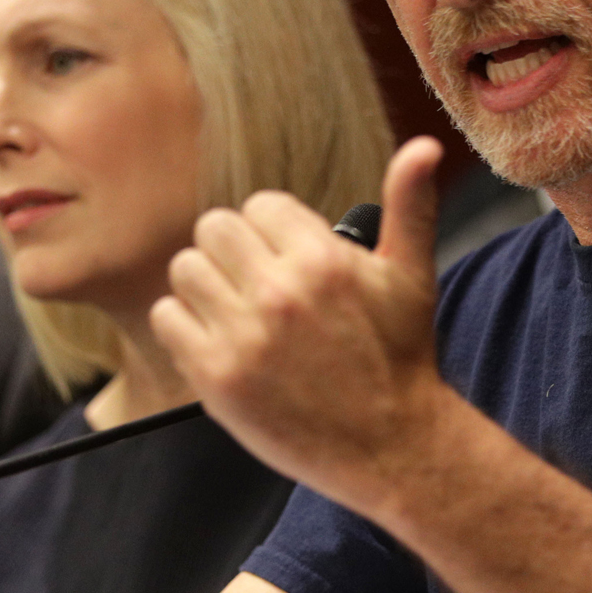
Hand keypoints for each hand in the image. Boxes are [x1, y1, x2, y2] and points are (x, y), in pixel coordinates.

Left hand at [152, 137, 455, 514]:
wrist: (393, 447)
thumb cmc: (400, 358)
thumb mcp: (411, 276)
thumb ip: (409, 205)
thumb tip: (424, 145)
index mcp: (323, 259)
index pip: (260, 205)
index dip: (271, 231)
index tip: (285, 259)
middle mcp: (280, 293)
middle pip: (214, 228)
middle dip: (232, 251)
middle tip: (253, 283)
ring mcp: (244, 337)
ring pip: (185, 268)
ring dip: (204, 286)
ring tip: (234, 310)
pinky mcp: (217, 378)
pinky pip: (167, 317)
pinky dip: (184, 325)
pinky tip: (216, 340)